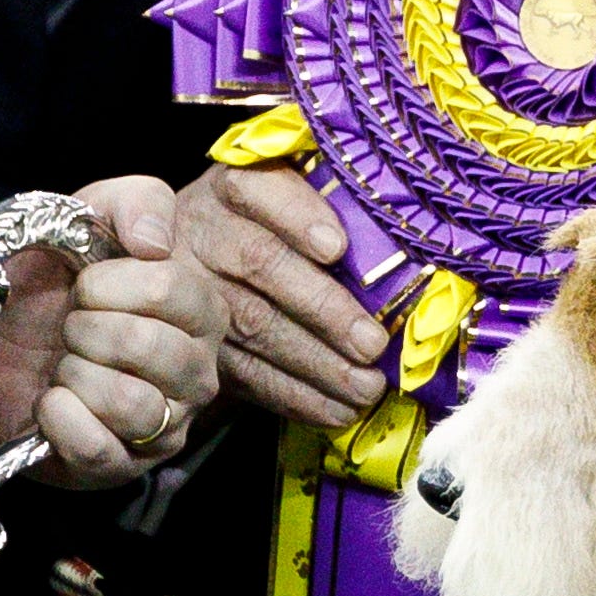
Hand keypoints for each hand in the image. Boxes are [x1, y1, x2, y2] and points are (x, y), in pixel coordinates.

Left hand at [0, 175, 228, 488]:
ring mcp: (165, 427)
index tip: (82, 285)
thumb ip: (136, 202)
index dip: (110, 283)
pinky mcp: (122, 467)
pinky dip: (58, 418)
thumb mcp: (89, 217)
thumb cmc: (51, 283)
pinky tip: (50, 403)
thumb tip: (154, 243)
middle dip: (87, 329)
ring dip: (74, 376)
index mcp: (200, 312)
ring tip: (63, 368)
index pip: (173, 290)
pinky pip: (95, 445)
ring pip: (130, 403)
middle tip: (69, 328)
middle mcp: (197, 374)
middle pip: (152, 348)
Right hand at [168, 165, 387, 430]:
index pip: (256, 190)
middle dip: (322, 308)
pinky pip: (244, 372)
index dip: (296, 216)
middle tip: (372, 344)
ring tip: (366, 386)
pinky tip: (338, 409)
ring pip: (252, 325)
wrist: (200, 259)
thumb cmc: (275, 225)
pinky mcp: (199, 344)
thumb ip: (336, 206)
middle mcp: (205, 231)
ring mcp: (194, 289)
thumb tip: (401, 250)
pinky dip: (296, 396)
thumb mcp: (294, 195)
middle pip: (260, 263)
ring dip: (316, 363)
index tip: (336, 246)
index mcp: (234, 186)